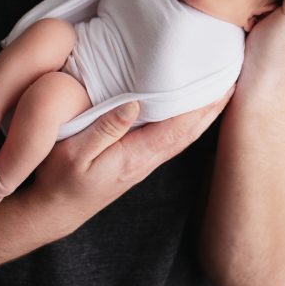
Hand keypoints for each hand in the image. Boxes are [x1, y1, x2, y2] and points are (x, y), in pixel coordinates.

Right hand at [29, 89, 232, 228]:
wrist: (51, 212)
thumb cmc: (57, 183)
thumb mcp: (72, 155)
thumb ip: (103, 130)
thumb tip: (134, 104)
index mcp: (136, 157)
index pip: (180, 128)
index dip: (203, 105)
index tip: (222, 81)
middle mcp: (147, 159)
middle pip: (190, 130)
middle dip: (213, 104)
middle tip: (232, 74)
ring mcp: (143, 160)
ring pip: (183, 133)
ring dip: (203, 110)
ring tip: (219, 83)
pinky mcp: (136, 158)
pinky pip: (171, 134)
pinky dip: (187, 117)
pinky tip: (189, 103)